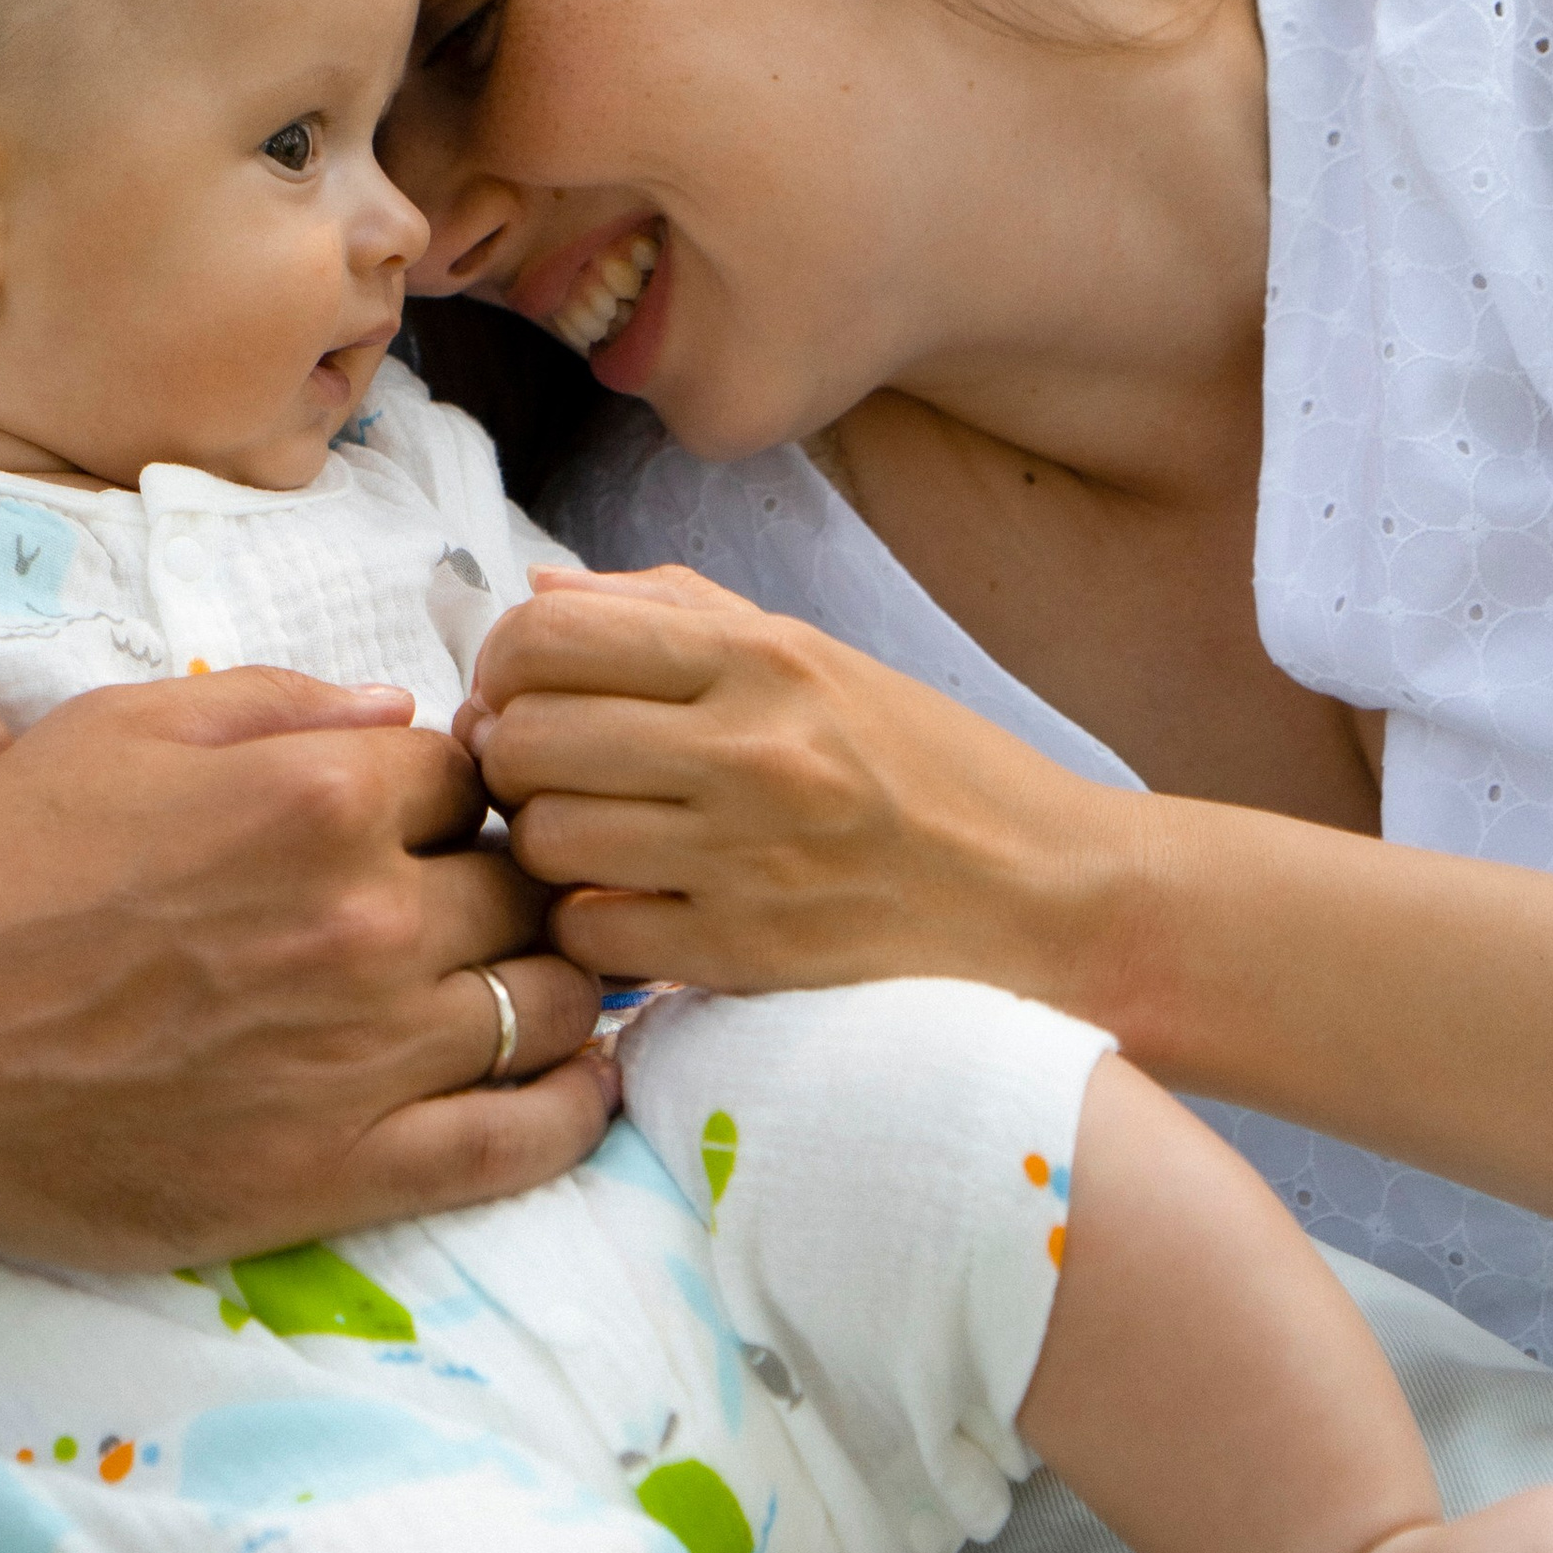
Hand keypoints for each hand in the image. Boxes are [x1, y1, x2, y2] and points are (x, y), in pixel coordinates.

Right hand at [0, 666, 606, 1266]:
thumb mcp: (125, 727)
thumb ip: (281, 706)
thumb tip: (404, 713)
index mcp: (321, 795)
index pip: (471, 778)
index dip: (456, 795)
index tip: (430, 821)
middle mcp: (364, 919)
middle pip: (523, 889)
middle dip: (511, 885)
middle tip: (478, 904)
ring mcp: (362, 1053)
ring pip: (543, 1005)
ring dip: (552, 984)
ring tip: (535, 983)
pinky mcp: (339, 1173)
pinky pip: (519, 1142)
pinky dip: (576, 1108)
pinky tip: (585, 1083)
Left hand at [467, 563, 1130, 998]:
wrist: (1047, 893)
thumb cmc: (928, 770)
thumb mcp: (818, 658)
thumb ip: (675, 613)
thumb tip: (539, 597)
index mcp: (764, 657)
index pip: (549, 637)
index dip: (506, 666)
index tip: (526, 693)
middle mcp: (750, 747)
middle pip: (526, 738)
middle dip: (512, 758)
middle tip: (547, 774)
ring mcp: (746, 857)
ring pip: (545, 840)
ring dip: (547, 847)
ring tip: (595, 842)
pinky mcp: (747, 955)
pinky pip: (593, 936)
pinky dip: (593, 927)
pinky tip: (635, 908)